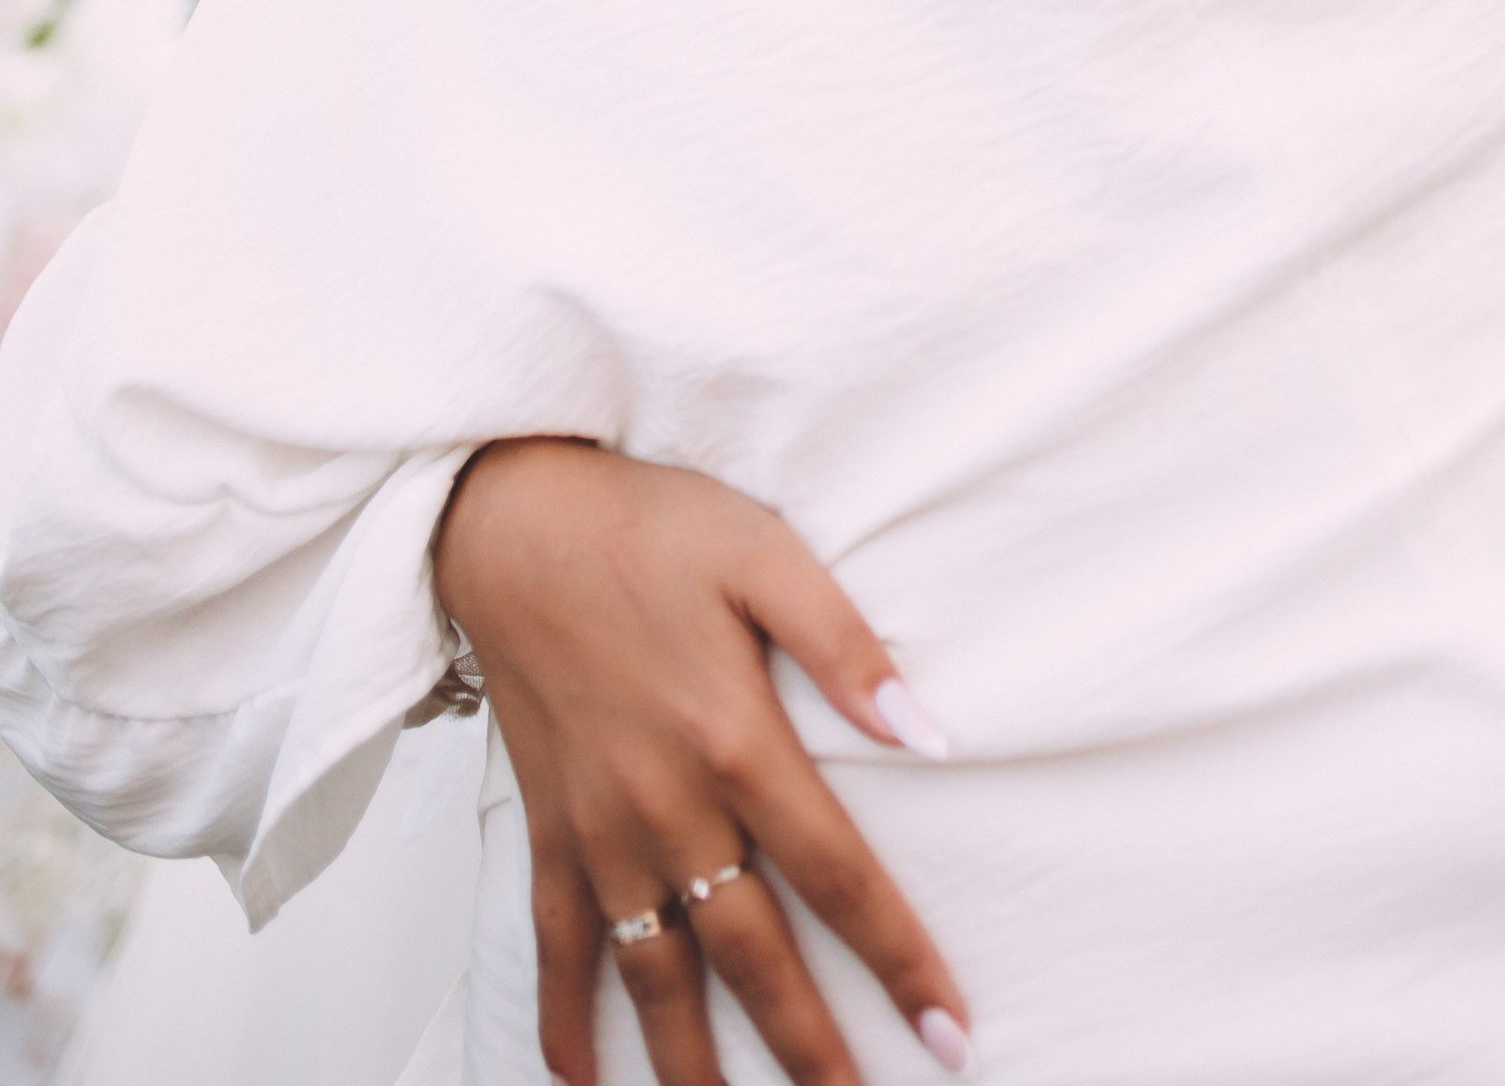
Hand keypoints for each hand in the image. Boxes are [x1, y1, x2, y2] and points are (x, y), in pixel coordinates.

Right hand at [434, 441, 970, 1085]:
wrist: (511, 521)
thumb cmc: (647, 527)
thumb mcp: (763, 554)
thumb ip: (846, 646)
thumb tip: (928, 733)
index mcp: (736, 739)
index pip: (837, 875)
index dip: (897, 958)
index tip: (948, 1030)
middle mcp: (667, 806)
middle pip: (753, 954)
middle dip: (813, 1048)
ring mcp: (600, 830)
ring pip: (657, 976)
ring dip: (696, 1065)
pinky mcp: (547, 828)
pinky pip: (554, 944)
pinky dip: (564, 1018)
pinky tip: (583, 1081)